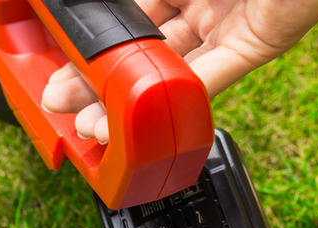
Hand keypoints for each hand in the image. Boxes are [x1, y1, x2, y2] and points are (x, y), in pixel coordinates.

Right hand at [41, 0, 317, 142]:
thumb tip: (102, 6)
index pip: (126, 19)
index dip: (92, 46)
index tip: (61, 66)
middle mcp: (199, 5)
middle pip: (142, 52)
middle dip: (101, 82)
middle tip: (63, 107)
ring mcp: (226, 27)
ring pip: (171, 71)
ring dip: (133, 101)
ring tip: (94, 126)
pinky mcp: (256, 45)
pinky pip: (214, 74)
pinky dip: (181, 95)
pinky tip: (143, 117)